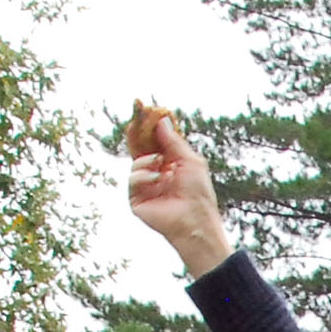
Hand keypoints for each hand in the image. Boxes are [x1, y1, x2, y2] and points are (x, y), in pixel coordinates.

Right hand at [124, 105, 233, 279]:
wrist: (195, 220)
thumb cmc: (198, 192)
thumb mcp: (190, 161)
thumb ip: (173, 141)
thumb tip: (161, 120)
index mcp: (170, 164)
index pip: (155, 142)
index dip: (150, 128)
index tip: (145, 111)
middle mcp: (156, 173)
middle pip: (141, 150)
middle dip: (138, 136)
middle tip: (134, 122)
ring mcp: (145, 187)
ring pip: (135, 163)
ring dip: (147, 160)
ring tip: (161, 164)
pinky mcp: (137, 199)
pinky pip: (132, 179)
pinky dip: (144, 176)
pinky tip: (158, 179)